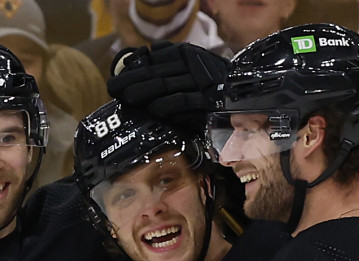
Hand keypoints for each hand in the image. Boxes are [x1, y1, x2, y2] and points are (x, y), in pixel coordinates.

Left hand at [107, 41, 228, 132]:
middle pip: (156, 72)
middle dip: (131, 81)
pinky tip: (154, 110)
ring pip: (167, 85)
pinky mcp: (209, 101)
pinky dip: (169, 105)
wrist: (245, 95)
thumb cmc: (211, 84)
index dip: (133, 69)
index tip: (117, 79)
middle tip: (113, 89)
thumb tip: (142, 55)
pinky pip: (186, 101)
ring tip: (127, 99)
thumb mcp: (191, 66)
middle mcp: (193, 65)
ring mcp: (201, 83)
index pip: (154, 59)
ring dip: (144, 93)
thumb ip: (168, 60)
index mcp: (186, 54)